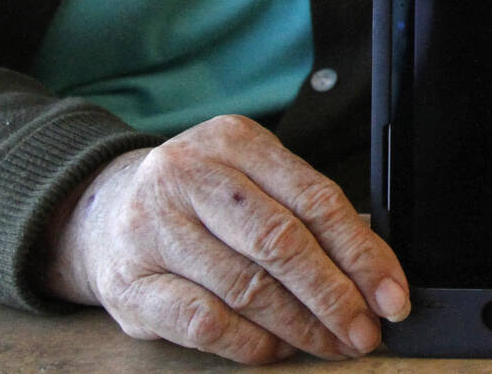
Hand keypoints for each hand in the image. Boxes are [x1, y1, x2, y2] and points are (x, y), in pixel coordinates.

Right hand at [38, 115, 409, 363]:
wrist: (99, 212)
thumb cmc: (198, 200)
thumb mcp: (250, 180)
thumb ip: (303, 213)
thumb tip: (374, 273)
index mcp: (233, 141)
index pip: (315, 199)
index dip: (362, 253)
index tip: (392, 294)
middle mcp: (188, 175)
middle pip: (281, 242)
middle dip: (335, 295)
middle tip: (366, 331)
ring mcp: (152, 228)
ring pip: (246, 287)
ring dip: (300, 326)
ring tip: (331, 344)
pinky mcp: (129, 282)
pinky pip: (204, 322)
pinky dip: (250, 343)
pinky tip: (276, 349)